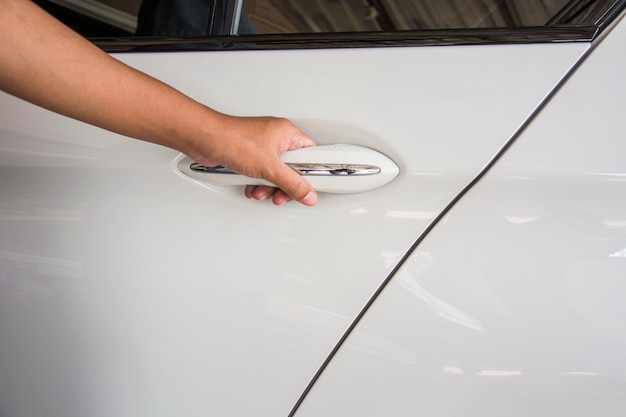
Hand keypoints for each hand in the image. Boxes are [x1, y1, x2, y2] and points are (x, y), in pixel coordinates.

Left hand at [185, 114, 317, 205]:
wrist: (205, 140)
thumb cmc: (233, 139)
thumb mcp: (269, 167)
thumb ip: (292, 184)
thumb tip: (308, 194)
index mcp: (287, 133)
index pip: (311, 155)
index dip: (311, 173)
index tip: (311, 187)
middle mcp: (277, 139)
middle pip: (293, 169)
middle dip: (284, 185)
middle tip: (281, 193)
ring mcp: (263, 147)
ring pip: (275, 174)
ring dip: (268, 186)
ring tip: (260, 190)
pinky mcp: (250, 156)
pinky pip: (261, 173)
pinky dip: (257, 183)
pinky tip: (250, 186)